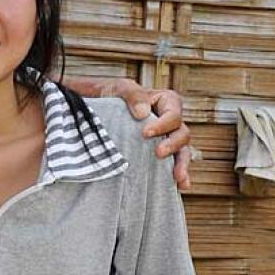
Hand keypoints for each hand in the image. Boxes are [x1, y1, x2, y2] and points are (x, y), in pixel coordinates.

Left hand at [68, 76, 196, 189]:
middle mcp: (168, 122)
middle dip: (173, 145)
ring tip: (178, 178)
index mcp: (164, 102)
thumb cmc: (108, 94)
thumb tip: (143, 113)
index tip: (145, 133)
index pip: (173, 113)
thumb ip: (132, 94)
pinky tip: (181, 186)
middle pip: (182, 133)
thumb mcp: (118, 87)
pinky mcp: (156, 155)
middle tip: (157, 153)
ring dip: (182, 164)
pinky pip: (172, 164)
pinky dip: (178, 174)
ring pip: (182, 151)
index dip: (164, 124)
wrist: (92, 110)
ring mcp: (164, 139)